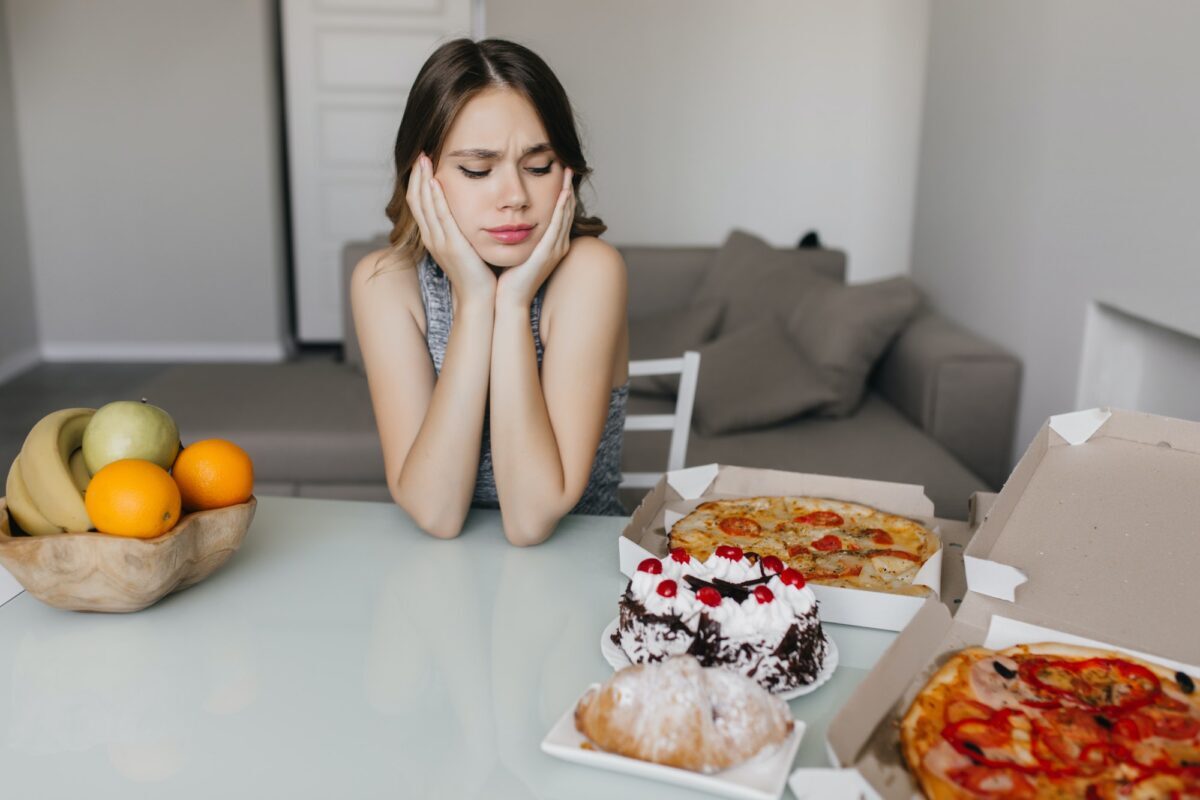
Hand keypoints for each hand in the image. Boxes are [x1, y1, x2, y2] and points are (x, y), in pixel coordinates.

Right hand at [406, 153, 495, 305]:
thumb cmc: (477, 273)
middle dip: (417, 175)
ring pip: (424, 205)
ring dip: (423, 180)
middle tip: (420, 153)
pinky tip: (436, 181)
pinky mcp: (451, 245)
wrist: (480, 299)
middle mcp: (431, 238)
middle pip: (416, 200)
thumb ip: (460, 230)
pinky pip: (440, 216)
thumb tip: (465, 212)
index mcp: (433, 237)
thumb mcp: (464, 246)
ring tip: (424, 159)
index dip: (418, 182)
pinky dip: (436, 197)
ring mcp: (439, 242)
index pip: (418, 204)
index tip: (423, 162)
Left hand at [495, 167, 575, 307]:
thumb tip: (509, 220)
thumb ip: (516, 235)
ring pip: (564, 215)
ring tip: (568, 173)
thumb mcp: (516, 251)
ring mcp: (555, 250)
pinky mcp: (548, 253)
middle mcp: (558, 246)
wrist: (507, 300)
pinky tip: (563, 195)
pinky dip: (561, 209)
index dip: (561, 195)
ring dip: (567, 193)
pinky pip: (557, 226)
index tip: (559, 175)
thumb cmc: (508, 279)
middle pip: (566, 212)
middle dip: (568, 189)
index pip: (560, 215)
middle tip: (568, 167)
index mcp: (551, 246)